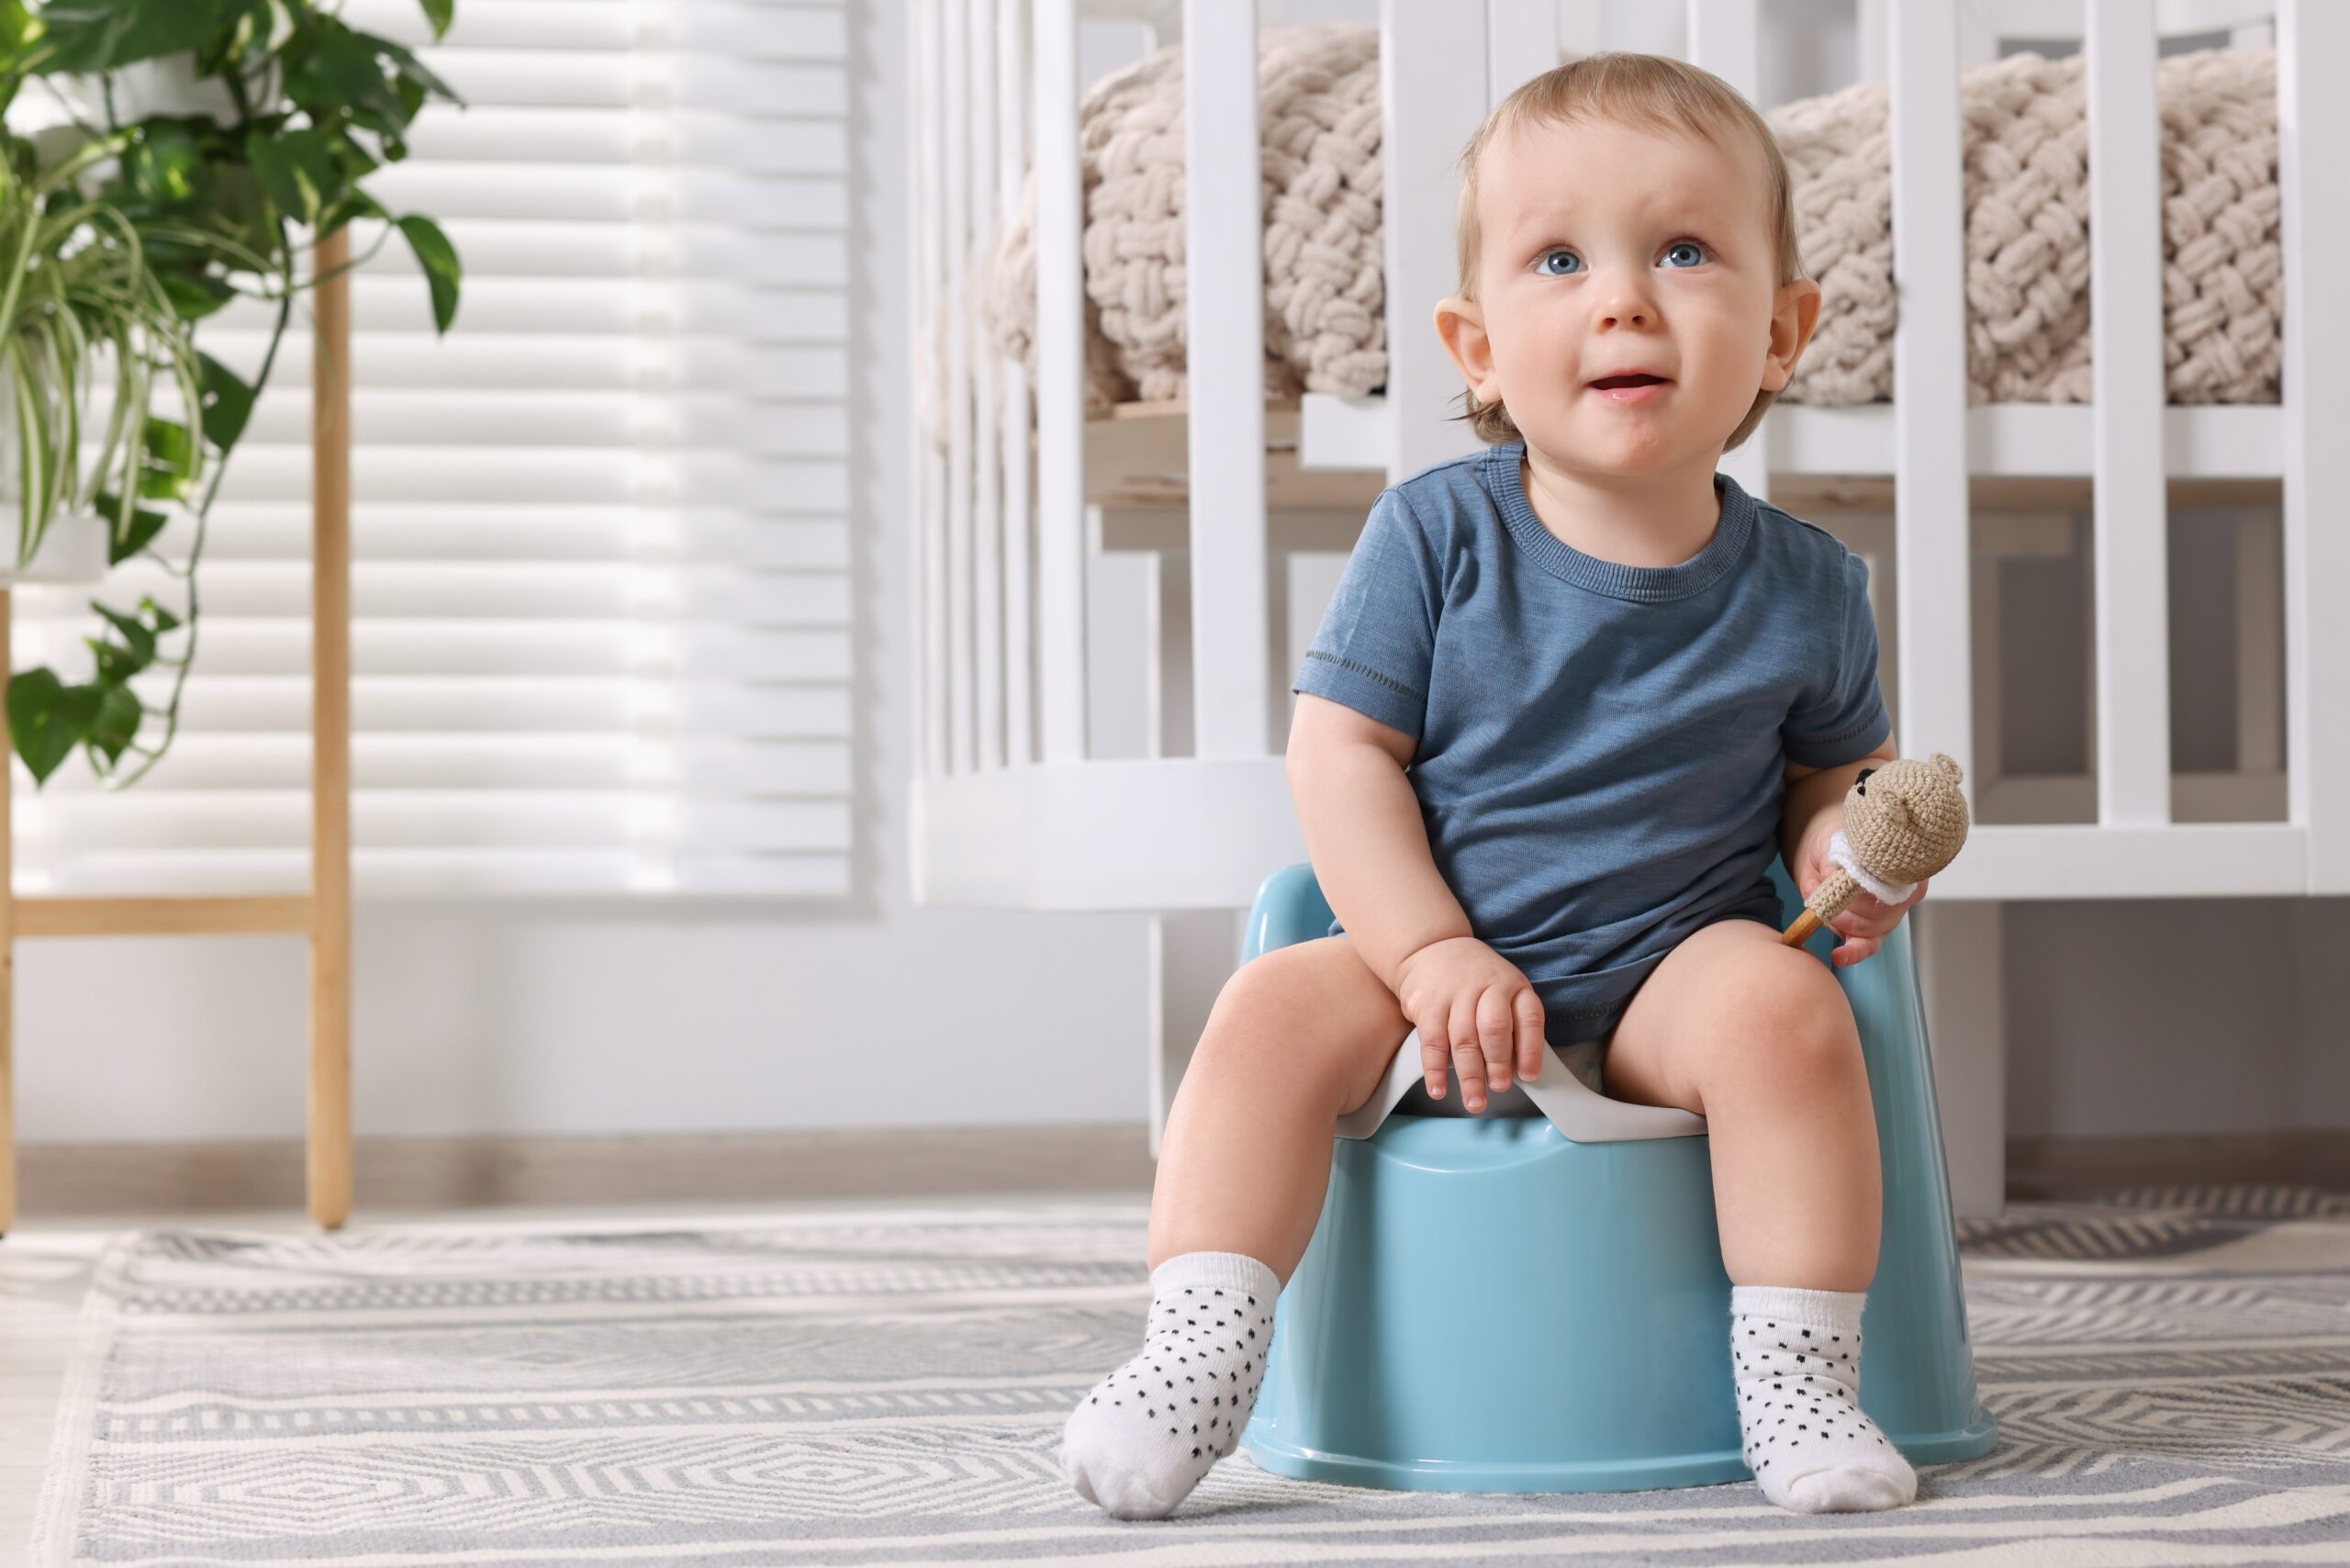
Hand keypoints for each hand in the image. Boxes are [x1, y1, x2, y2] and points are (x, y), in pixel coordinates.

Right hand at [1391, 936, 1544, 1110]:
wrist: (1431, 947)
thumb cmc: (1474, 978)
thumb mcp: (1503, 988)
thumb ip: (1511, 1022)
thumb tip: (1517, 1070)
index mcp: (1513, 985)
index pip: (1528, 1019)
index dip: (1530, 1050)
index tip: (1529, 1076)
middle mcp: (1486, 987)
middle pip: (1495, 1030)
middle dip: (1498, 1064)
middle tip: (1498, 1088)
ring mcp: (1454, 994)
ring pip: (1464, 1040)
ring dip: (1469, 1076)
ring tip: (1474, 1101)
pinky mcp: (1427, 1004)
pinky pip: (1432, 1042)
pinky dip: (1435, 1070)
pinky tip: (1438, 1089)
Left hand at [1797, 821, 1927, 967]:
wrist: (1830, 852)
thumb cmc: (1839, 844)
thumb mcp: (1833, 841)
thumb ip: (1832, 856)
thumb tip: (1831, 873)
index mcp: (1904, 866)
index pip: (1890, 882)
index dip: (1861, 884)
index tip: (1834, 876)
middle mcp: (1905, 894)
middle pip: (1878, 910)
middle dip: (1841, 902)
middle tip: (1815, 886)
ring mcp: (1891, 916)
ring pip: (1867, 928)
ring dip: (1835, 917)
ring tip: (1816, 895)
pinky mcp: (1875, 932)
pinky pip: (1867, 947)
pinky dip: (1852, 953)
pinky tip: (1838, 956)